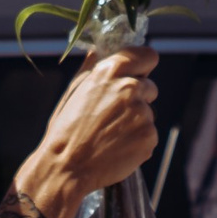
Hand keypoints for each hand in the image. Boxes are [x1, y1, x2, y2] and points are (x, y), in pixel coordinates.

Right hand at [33, 45, 159, 194]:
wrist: (66, 166)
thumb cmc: (66, 129)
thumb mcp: (73, 92)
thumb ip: (90, 68)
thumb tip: (97, 51)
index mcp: (111, 71)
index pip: (147, 55)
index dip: (143, 66)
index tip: (138, 74)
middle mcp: (130, 88)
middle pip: (150, 86)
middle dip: (138, 98)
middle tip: (113, 115)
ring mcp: (142, 113)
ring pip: (149, 113)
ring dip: (136, 122)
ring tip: (110, 134)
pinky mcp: (149, 136)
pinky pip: (149, 134)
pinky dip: (138, 141)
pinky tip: (117, 147)